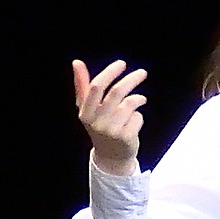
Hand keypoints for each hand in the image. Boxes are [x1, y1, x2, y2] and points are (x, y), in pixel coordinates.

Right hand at [73, 59, 147, 174]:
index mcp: (85, 112)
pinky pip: (138, 117)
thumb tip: (77, 62)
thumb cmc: (100, 126)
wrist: (111, 156)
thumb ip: (83, 86)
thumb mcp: (88, 109)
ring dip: (138, 99)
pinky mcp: (125, 137)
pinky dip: (139, 116)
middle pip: (117, 92)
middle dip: (132, 79)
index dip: (110, 73)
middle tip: (142, 73)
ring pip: (130, 104)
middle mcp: (96, 122)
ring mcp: (111, 130)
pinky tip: (134, 122)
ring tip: (140, 100)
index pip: (96, 87)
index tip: (121, 64)